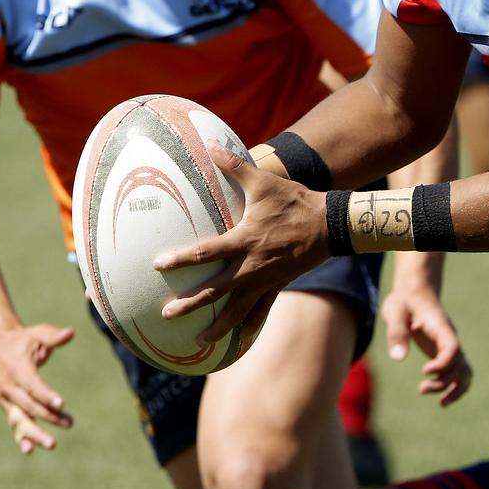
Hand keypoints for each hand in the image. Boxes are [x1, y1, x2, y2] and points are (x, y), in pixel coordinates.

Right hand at [0, 323, 73, 453]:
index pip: (32, 385)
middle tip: (69, 423)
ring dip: (35, 434)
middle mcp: (10, 387)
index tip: (61, 404)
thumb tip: (71, 333)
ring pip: (19, 420)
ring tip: (52, 444)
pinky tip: (30, 450)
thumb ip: (53, 336)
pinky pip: (14, 424)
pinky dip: (20, 437)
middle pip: (29, 406)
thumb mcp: (37, 333)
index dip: (46, 395)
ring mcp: (7, 399)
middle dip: (48, 416)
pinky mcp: (8, 407)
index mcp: (17, 369)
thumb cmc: (22, 341)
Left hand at [154, 144, 330, 343]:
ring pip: (237, 310)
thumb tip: (210, 146)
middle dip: (190, 303)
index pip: (206, 252)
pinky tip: (239, 340)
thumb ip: (235, 166)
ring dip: (217, 326)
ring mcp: (266, 280)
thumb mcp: (264, 181)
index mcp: (244, 240)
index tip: (158, 265)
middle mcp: (251, 266)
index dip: (181, 259)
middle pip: (215, 290)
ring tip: (199, 341)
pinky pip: (261, 312)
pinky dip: (249, 326)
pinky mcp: (278, 286)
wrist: (329, 224)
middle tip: (167, 314)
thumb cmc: (294, 201)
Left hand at [381, 275, 471, 406]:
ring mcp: (448, 346)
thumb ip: (396, 332)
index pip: (453, 348)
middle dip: (444, 382)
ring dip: (455, 388)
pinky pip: (458, 371)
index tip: (424, 371)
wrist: (414, 292)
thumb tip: (398, 358)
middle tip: (421, 388)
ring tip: (441, 404)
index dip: (442, 364)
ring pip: (464, 371)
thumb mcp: (395, 311)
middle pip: (459, 364)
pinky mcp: (444, 352)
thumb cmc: (404, 300)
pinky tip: (444, 398)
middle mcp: (449, 338)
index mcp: (440, 326)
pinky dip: (455, 386)